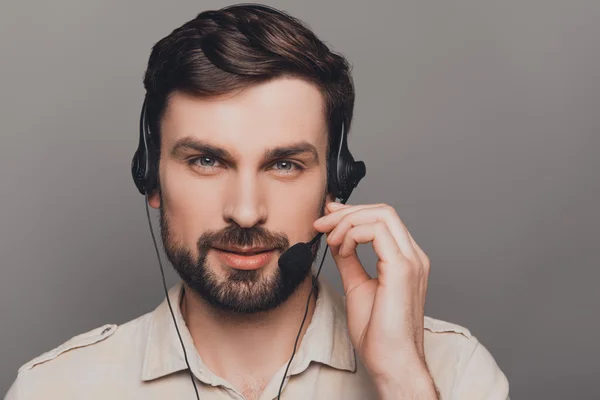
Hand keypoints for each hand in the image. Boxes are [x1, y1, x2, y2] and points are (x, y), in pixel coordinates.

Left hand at [314, 202, 437, 398]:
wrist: (391, 361)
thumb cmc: (379, 333)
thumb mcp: (357, 286)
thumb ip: (349, 260)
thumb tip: (336, 239)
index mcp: (406, 259)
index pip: (382, 219)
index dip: (352, 213)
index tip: (327, 217)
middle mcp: (413, 256)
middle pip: (383, 211)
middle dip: (347, 212)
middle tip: (321, 223)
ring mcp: (411, 260)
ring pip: (381, 214)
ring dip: (347, 222)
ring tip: (330, 240)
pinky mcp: (403, 268)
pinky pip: (376, 231)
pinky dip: (352, 234)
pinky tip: (341, 250)